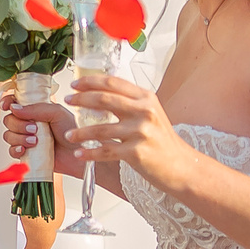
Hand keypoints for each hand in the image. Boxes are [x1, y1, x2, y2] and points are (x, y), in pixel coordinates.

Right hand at [3, 101, 77, 172]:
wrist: (80, 155)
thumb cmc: (74, 132)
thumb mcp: (57, 113)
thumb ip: (35, 109)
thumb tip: (15, 108)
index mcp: (37, 110)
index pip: (15, 102)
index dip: (8, 103)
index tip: (8, 106)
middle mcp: (30, 123)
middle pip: (9, 119)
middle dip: (18, 124)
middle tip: (33, 129)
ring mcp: (27, 138)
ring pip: (8, 135)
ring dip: (18, 138)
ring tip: (34, 141)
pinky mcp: (27, 153)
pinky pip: (12, 151)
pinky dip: (16, 150)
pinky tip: (25, 150)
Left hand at [63, 72, 193, 187]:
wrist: (182, 166)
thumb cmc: (164, 142)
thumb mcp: (151, 114)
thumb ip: (131, 103)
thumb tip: (102, 94)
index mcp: (146, 98)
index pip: (112, 83)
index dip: (90, 82)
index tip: (75, 85)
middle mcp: (144, 111)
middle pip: (104, 99)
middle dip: (81, 99)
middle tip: (68, 101)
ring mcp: (140, 132)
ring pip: (100, 128)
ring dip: (81, 132)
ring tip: (69, 135)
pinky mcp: (136, 152)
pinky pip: (105, 151)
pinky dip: (90, 153)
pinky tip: (80, 154)